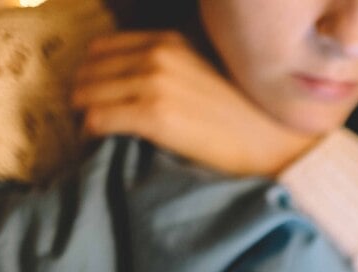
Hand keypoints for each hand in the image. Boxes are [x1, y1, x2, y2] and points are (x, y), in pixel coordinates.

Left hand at [71, 31, 315, 176]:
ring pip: (85, 95)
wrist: (275, 143)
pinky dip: (89, 135)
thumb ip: (171, 66)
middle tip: (88, 120)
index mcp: (170, 40)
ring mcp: (155, 83)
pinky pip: (97, 121)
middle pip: (88, 71)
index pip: (102, 48)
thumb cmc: (245, 117)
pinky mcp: (154, 116)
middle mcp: (159, 55)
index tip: (95, 97)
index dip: (91, 74)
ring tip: (92, 136)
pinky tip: (99, 146)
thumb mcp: (206, 71)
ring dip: (82, 117)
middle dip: (82, 96)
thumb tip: (133, 81)